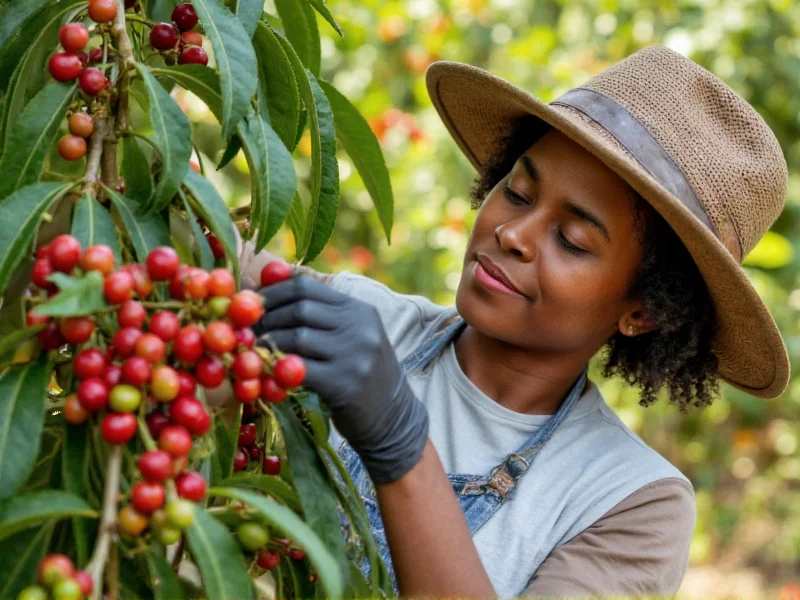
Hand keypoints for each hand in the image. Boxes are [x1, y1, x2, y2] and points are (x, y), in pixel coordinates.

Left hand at [254, 276, 428, 483]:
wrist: (393, 419)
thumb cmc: (362, 374)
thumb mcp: (352, 337)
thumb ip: (321, 316)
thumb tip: (269, 290)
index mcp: (359, 309)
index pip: (307, 286)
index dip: (272, 293)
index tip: (252, 305)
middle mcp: (359, 327)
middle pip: (299, 308)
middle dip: (266, 318)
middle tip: (244, 330)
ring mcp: (354, 354)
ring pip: (297, 336)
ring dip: (268, 344)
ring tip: (252, 352)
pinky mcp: (344, 383)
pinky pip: (300, 369)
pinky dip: (278, 371)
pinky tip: (267, 376)